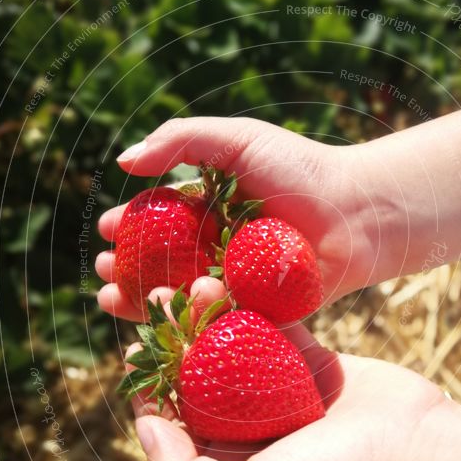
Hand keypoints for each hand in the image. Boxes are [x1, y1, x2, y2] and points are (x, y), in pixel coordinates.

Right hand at [97, 116, 383, 320]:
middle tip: (104, 271)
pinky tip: (159, 316)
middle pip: (163, 264)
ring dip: (142, 301)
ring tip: (112, 299)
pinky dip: (184, 320)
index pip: (160, 222)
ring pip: (181, 296)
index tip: (104, 230)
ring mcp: (239, 282)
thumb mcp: (238, 140)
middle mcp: (222, 247)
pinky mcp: (259, 312)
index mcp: (214, 209)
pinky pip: (215, 319)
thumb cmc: (301, 170)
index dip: (130, 226)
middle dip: (127, 269)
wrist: (357, 211)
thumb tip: (125, 160)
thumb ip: (181, 141)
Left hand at [125, 298, 445, 460]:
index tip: (135, 350)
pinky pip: (275, 327)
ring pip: (234, 348)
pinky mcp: (312, 362)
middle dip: (177, 342)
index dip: (151, 388)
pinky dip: (254, 304)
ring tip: (196, 283)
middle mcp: (253, 431)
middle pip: (201, 380)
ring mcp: (283, 394)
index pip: (175, 425)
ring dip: (211, 316)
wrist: (415, 455)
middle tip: (159, 304)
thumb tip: (144, 426)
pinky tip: (233, 280)